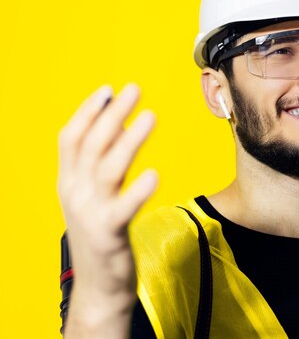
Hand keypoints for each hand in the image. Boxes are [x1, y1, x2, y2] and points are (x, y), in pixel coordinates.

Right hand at [58, 84, 156, 336]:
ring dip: (129, 140)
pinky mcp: (110, 232)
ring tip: (150, 116)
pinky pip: (124, 207)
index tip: (108, 90)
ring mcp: (90, 212)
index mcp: (68, 181)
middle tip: (134, 90)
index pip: (71, 138)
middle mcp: (75, 193)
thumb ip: (100, 164)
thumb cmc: (100, 233)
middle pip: (91, 145)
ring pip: (108, 168)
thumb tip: (120, 126)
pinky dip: (138, 190)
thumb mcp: (91, 196)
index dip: (88, 111)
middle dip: (112, 114)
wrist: (98, 285)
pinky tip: (155, 174)